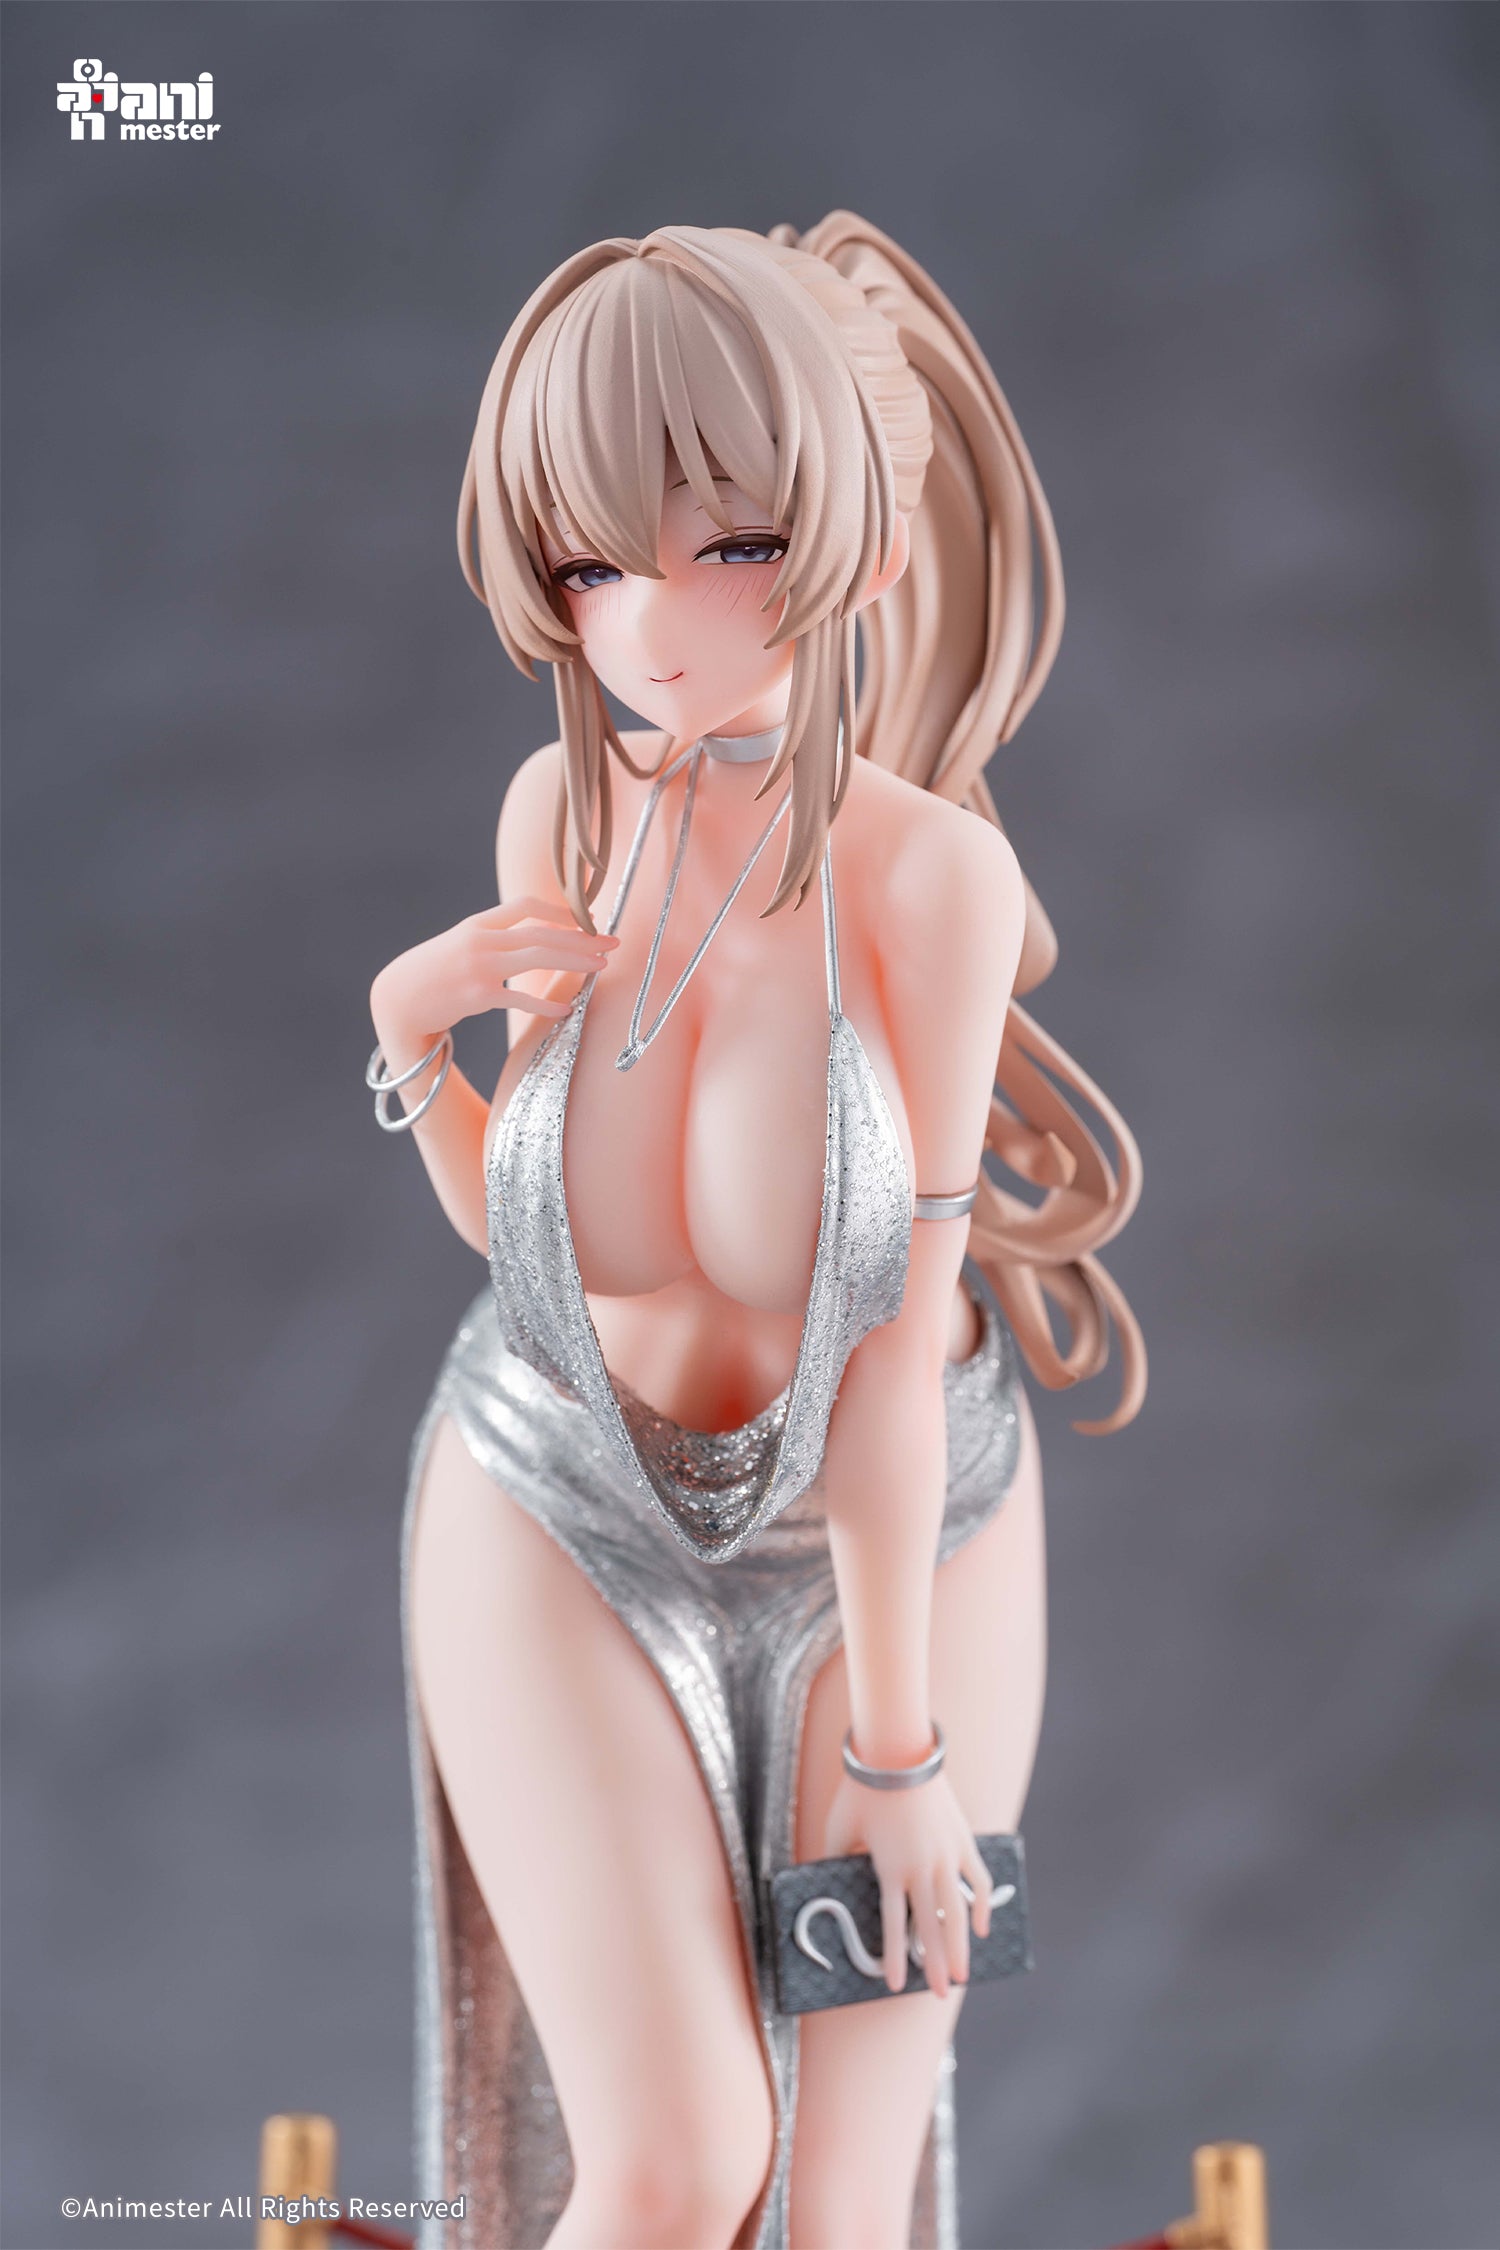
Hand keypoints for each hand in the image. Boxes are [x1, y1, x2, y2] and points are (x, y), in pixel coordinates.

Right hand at [372, 895, 617, 1050]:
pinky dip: (546, 1004)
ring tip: (602, 966)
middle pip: (542, 932)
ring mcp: (479, 967)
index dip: (560, 911)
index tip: (586, 921)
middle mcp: (481, 940)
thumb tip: (530, 939)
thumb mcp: (459, 945)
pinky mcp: (478, 996)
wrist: (397, 1000)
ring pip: (538, 957)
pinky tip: (566, 1009)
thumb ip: (491, 938)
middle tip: (611, 943)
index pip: (525, 905)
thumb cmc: (432, 974)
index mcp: (477, 924)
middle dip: (582, 937)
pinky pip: (520, 999)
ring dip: (576, 961)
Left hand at [821, 1768, 992, 1998]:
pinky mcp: (962, 1841)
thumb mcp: (838, 1827)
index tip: (894, 1985)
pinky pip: (976, 1880)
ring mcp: (947, 1856)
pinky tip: (980, 1927)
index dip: (894, 1956)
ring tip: (964, 1974)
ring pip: (957, 1912)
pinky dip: (980, 1905)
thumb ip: (833, 1858)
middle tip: (940, 1993)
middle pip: (931, 1928)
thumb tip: (826, 1877)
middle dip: (935, 1965)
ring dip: (961, 1946)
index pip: (894, 1925)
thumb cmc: (862, 1789)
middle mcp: (922, 1869)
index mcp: (890, 1869)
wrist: (898, 1752)